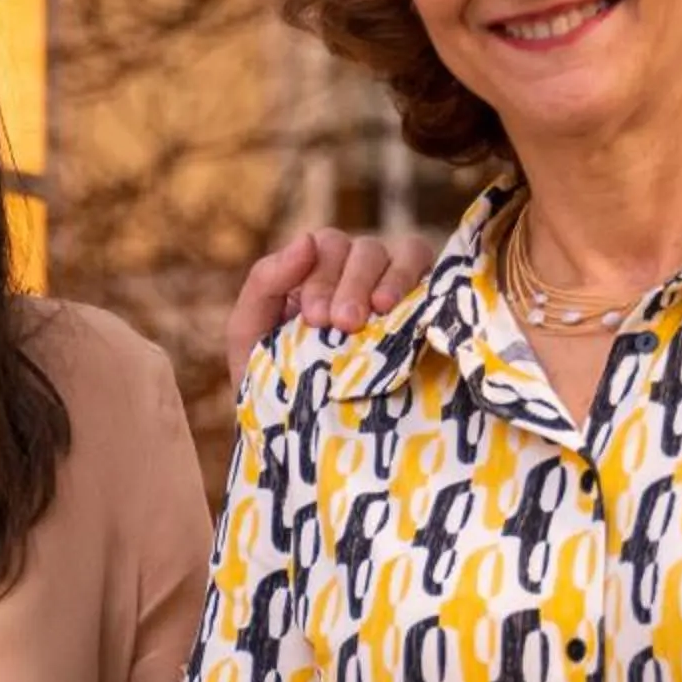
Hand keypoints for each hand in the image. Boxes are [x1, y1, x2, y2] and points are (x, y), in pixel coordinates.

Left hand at [226, 227, 437, 374]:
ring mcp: (393, 289)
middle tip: (343, 324)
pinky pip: (432, 273)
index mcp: (315, 274)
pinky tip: (403, 310)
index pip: (326, 246)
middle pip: (364, 249)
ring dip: (390, 278)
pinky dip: (419, 281)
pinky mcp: (424, 309)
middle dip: (351, 282)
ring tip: (379, 312)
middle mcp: (356, 274)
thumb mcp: (249, 334)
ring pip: (402, 252)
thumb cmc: (271, 384)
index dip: (322, 275)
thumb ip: (264, 283)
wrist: (300, 441)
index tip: (316, 319)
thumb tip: (306, 240)